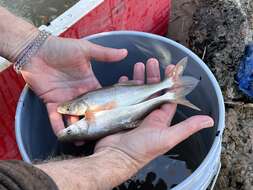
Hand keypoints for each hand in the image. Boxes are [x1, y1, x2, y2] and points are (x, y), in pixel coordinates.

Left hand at [20, 35, 126, 133]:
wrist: (36, 49)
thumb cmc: (61, 48)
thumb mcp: (85, 49)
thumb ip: (105, 54)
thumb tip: (125, 52)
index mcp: (89, 83)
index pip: (101, 98)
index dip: (107, 107)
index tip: (114, 117)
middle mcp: (79, 93)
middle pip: (88, 111)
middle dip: (93, 122)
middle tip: (100, 135)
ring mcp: (65, 99)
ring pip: (73, 117)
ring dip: (76, 129)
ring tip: (83, 141)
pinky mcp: (51, 102)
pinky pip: (55, 117)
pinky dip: (58, 126)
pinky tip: (62, 135)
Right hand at [95, 58, 213, 167]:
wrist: (115, 157)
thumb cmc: (142, 150)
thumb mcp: (167, 138)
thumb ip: (187, 128)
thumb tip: (209, 120)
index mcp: (160, 118)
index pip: (168, 95)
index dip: (170, 81)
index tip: (170, 67)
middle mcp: (148, 113)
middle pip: (152, 90)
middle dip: (153, 75)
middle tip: (151, 62)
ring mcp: (133, 112)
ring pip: (138, 91)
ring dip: (139, 78)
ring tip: (138, 65)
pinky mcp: (120, 112)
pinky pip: (124, 96)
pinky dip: (124, 87)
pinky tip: (124, 79)